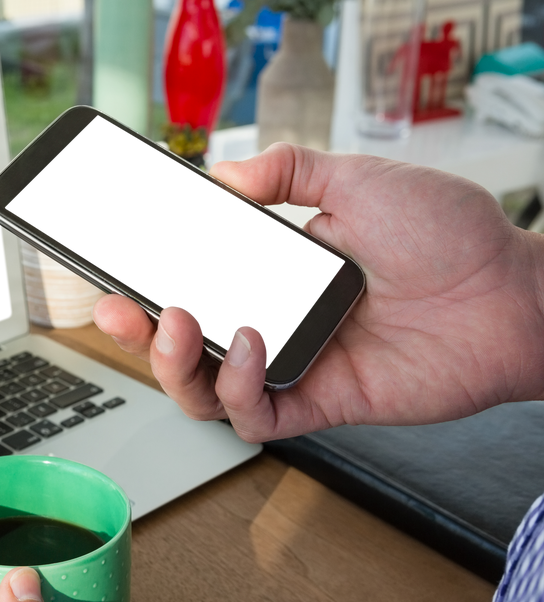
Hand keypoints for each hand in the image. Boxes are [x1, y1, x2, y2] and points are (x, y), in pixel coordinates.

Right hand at [93, 142, 543, 441]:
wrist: (511, 292)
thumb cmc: (450, 237)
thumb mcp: (359, 180)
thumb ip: (290, 170)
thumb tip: (226, 174)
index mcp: (272, 276)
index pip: (191, 287)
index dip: (145, 286)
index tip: (114, 269)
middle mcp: (273, 325)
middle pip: (183, 350)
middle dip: (138, 335)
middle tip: (116, 308)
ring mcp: (292, 368)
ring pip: (205, 391)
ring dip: (176, 364)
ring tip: (177, 322)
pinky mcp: (319, 404)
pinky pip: (256, 414)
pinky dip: (240, 384)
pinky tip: (251, 342)